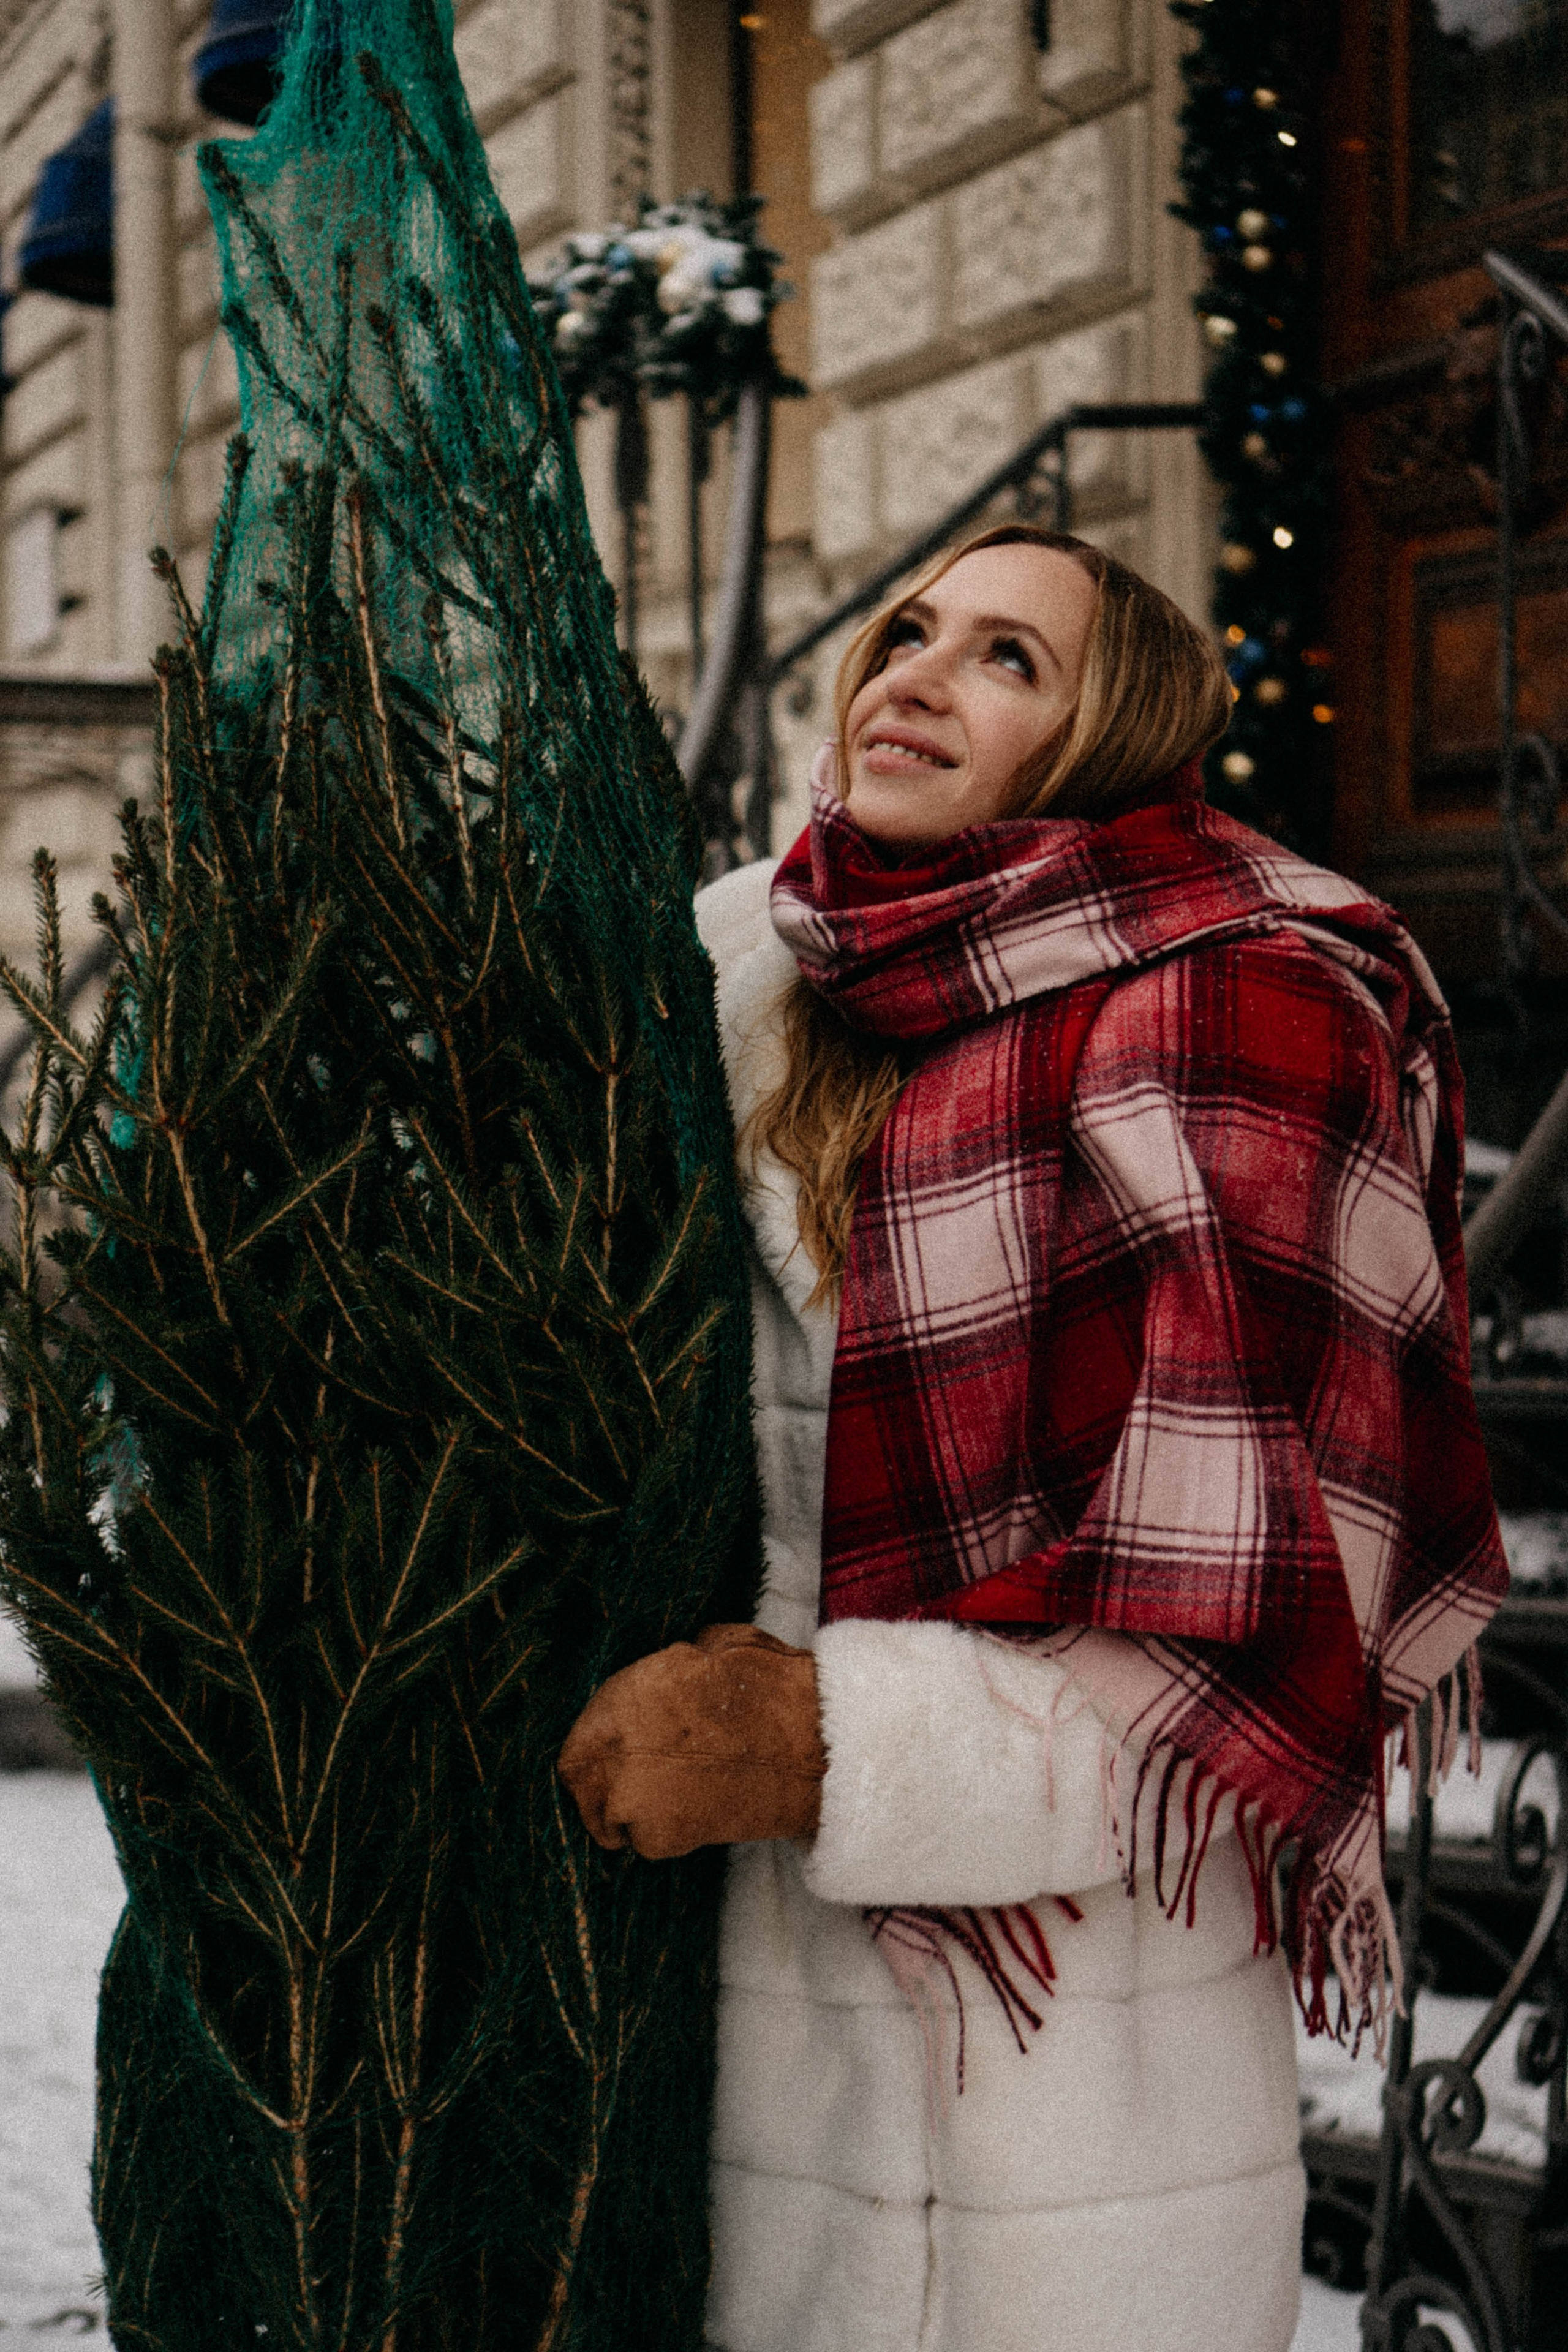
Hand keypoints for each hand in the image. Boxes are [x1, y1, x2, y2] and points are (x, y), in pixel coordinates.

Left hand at [557, 1623, 825, 1858]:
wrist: (807, 1745)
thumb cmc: (770, 1689)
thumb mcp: (714, 1648)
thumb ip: (674, 1668)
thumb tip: (672, 1668)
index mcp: (624, 1694)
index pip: (580, 1738)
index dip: (597, 1749)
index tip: (613, 1757)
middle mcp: (613, 1745)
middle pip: (580, 1781)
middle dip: (603, 1786)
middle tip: (636, 1789)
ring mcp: (628, 1794)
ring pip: (610, 1816)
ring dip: (634, 1813)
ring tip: (678, 1799)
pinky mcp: (656, 1836)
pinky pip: (645, 1842)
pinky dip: (666, 1836)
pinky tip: (698, 1815)